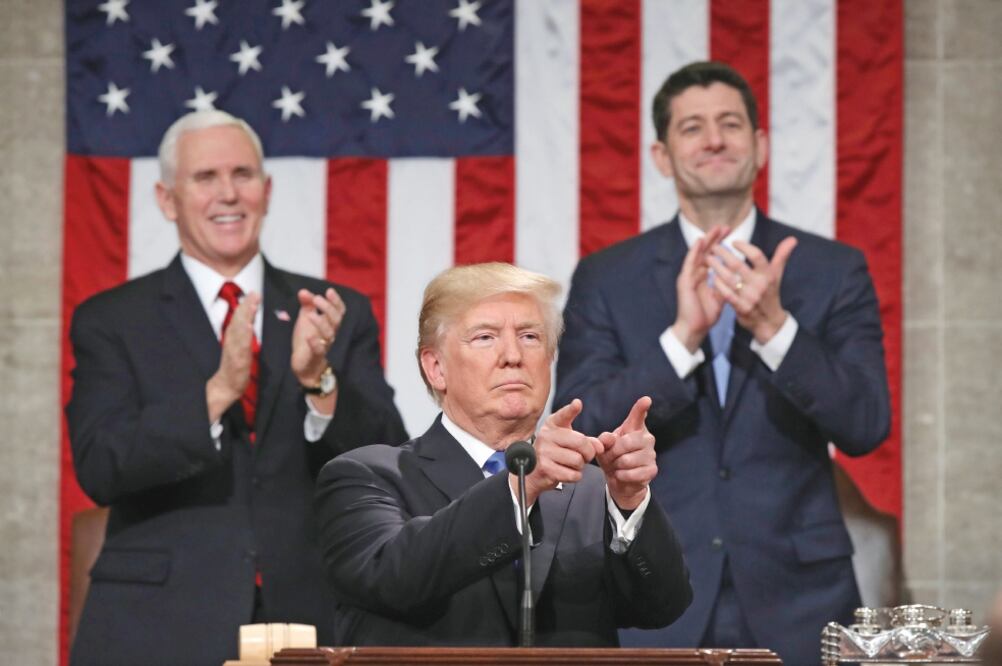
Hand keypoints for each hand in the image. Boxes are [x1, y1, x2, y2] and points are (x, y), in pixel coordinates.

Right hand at [206, 291, 259, 421]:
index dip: (246, 305)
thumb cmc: (234, 367)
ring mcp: (234, 351)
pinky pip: (241, 347)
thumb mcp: (240, 348)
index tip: (254, 293)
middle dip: (246, 306)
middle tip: (254, 293)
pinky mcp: (237, 362)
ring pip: (239, 331)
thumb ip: (243, 334)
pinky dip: (244, 336)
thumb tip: (250, 320)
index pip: (239, 318)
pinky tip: (250, 327)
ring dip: (245, 317)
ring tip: (252, 305)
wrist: (225, 387)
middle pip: (238, 321)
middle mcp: (232, 342)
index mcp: (233, 338)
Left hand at [291, 287, 345, 384]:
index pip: (339, 311)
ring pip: (330, 334)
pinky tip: (309, 337)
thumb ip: (307, 305)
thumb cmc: (308, 341)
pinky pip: (319, 350)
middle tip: (317, 299)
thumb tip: (303, 291)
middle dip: (328, 308)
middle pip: (336, 320)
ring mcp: (325, 345)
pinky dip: (315, 343)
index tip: (329, 291)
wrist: (304, 365)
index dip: (336, 301)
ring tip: (311, 315)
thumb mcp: (306, 319)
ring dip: (321, 323)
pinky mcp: (317, 356)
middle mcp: (331, 334)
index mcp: (330, 323)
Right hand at [512, 399, 603, 505]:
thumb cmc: (554, 454)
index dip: (571, 410)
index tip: (577, 404)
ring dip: (580, 466)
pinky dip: (575, 476)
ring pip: (578, 460)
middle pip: (581, 442)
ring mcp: (544, 452)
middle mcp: (546, 435)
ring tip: (570, 464)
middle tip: (585, 456)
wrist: (533, 473)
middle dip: (589, 452)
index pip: (563, 415)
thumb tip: (600, 446)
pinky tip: (566, 472)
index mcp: (552, 425)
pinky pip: (573, 474)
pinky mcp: (546, 468)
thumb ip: (587, 441)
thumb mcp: (568, 441)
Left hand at [596, 396, 656, 510]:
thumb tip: (609, 438)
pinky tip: (621, 474)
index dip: (641, 408)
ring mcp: (651, 454)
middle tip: (610, 457)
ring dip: (616, 466)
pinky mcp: (652, 469)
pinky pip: (632, 473)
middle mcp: (647, 438)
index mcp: (635, 428)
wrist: (619, 478)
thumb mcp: (604, 446)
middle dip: (612, 453)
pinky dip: (622, 476)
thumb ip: (605, 440)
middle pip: (626, 443)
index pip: (638, 416)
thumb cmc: (612, 456)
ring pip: (627, 460)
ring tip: (617, 466)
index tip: (646, 399)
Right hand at [672, 225, 729, 351]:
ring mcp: (688, 276)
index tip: (731, 233)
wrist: (695, 329)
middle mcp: (694, 274)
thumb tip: (736, 277)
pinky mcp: (684, 281)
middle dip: (714, 238)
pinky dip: (694, 252)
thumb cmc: (705, 315)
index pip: (712, 256)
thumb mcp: (720, 297)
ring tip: (714, 229)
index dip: (720, 244)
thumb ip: (725, 285)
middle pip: (705, 251)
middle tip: (725, 226)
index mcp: (702, 277)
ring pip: (697, 254)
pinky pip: (689, 263)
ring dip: (705, 241)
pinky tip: (699, 242)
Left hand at [707, 236, 797, 343]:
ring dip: (717, 267)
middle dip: (724, 254)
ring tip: (708, 259)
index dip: (744, 247)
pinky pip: (727, 294)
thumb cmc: (770, 294)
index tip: (734, 242)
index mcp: (768, 275)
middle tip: (713, 247)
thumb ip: (781, 256)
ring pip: (729, 278)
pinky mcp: (741, 308)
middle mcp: (760, 284)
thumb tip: (792, 239)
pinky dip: (718, 285)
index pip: (756, 255)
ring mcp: (750, 297)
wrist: (769, 322)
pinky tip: (711, 277)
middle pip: (738, 265)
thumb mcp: (777, 275)